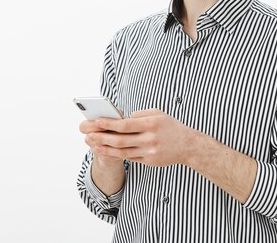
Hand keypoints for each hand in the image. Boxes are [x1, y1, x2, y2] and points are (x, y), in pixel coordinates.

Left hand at [84, 109, 198, 166]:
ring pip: (122, 151)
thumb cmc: (170, 127)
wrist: (187, 145)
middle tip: (89, 136)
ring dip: (106, 149)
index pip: (125, 124)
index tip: (96, 121)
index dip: (109, 124)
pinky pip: (130, 158)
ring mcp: (149, 152)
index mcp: (151, 124)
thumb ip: (140, 115)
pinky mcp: (150, 161)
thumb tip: (122, 119)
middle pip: (120, 140)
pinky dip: (117, 155)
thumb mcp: (158, 114)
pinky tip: (108, 151)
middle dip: (102, 138)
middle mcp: (149, 139)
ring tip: (93, 145)